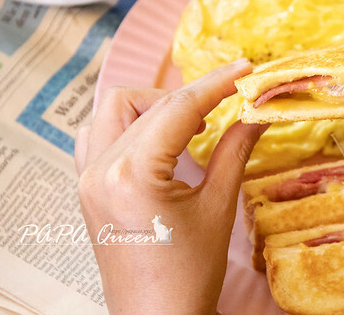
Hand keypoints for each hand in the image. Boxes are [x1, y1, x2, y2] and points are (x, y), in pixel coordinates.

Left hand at [74, 59, 266, 313]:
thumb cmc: (189, 274)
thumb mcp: (218, 207)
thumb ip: (235, 150)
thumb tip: (257, 112)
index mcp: (133, 174)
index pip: (177, 108)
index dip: (215, 84)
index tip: (243, 69)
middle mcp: (100, 169)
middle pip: (146, 102)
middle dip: (189, 96)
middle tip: (226, 102)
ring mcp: (86, 178)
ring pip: (114, 110)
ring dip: (153, 106)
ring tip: (189, 127)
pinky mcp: (85, 188)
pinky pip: (97, 135)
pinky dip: (128, 126)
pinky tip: (157, 142)